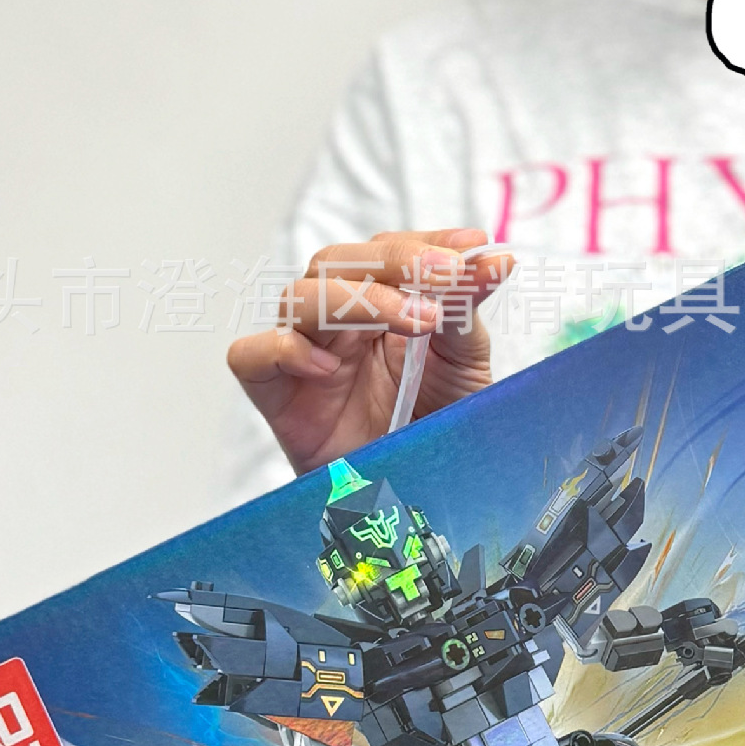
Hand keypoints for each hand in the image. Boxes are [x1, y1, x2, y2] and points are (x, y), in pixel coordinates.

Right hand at [229, 230, 514, 475]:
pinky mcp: (275, 395)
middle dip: (396, 263)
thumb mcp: (464, 367)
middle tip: (446, 277)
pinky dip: (286, 350)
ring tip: (415, 320)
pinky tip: (329, 367)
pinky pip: (253, 356)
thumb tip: (492, 258)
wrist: (416, 502)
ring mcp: (304, 355)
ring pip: (300, 297)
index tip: (473, 245)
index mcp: (380, 306)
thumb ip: (466, 312)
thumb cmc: (432, 431)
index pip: (389, 251)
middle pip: (339, 262)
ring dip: (358, 300)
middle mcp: (337, 323)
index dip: (427, 243)